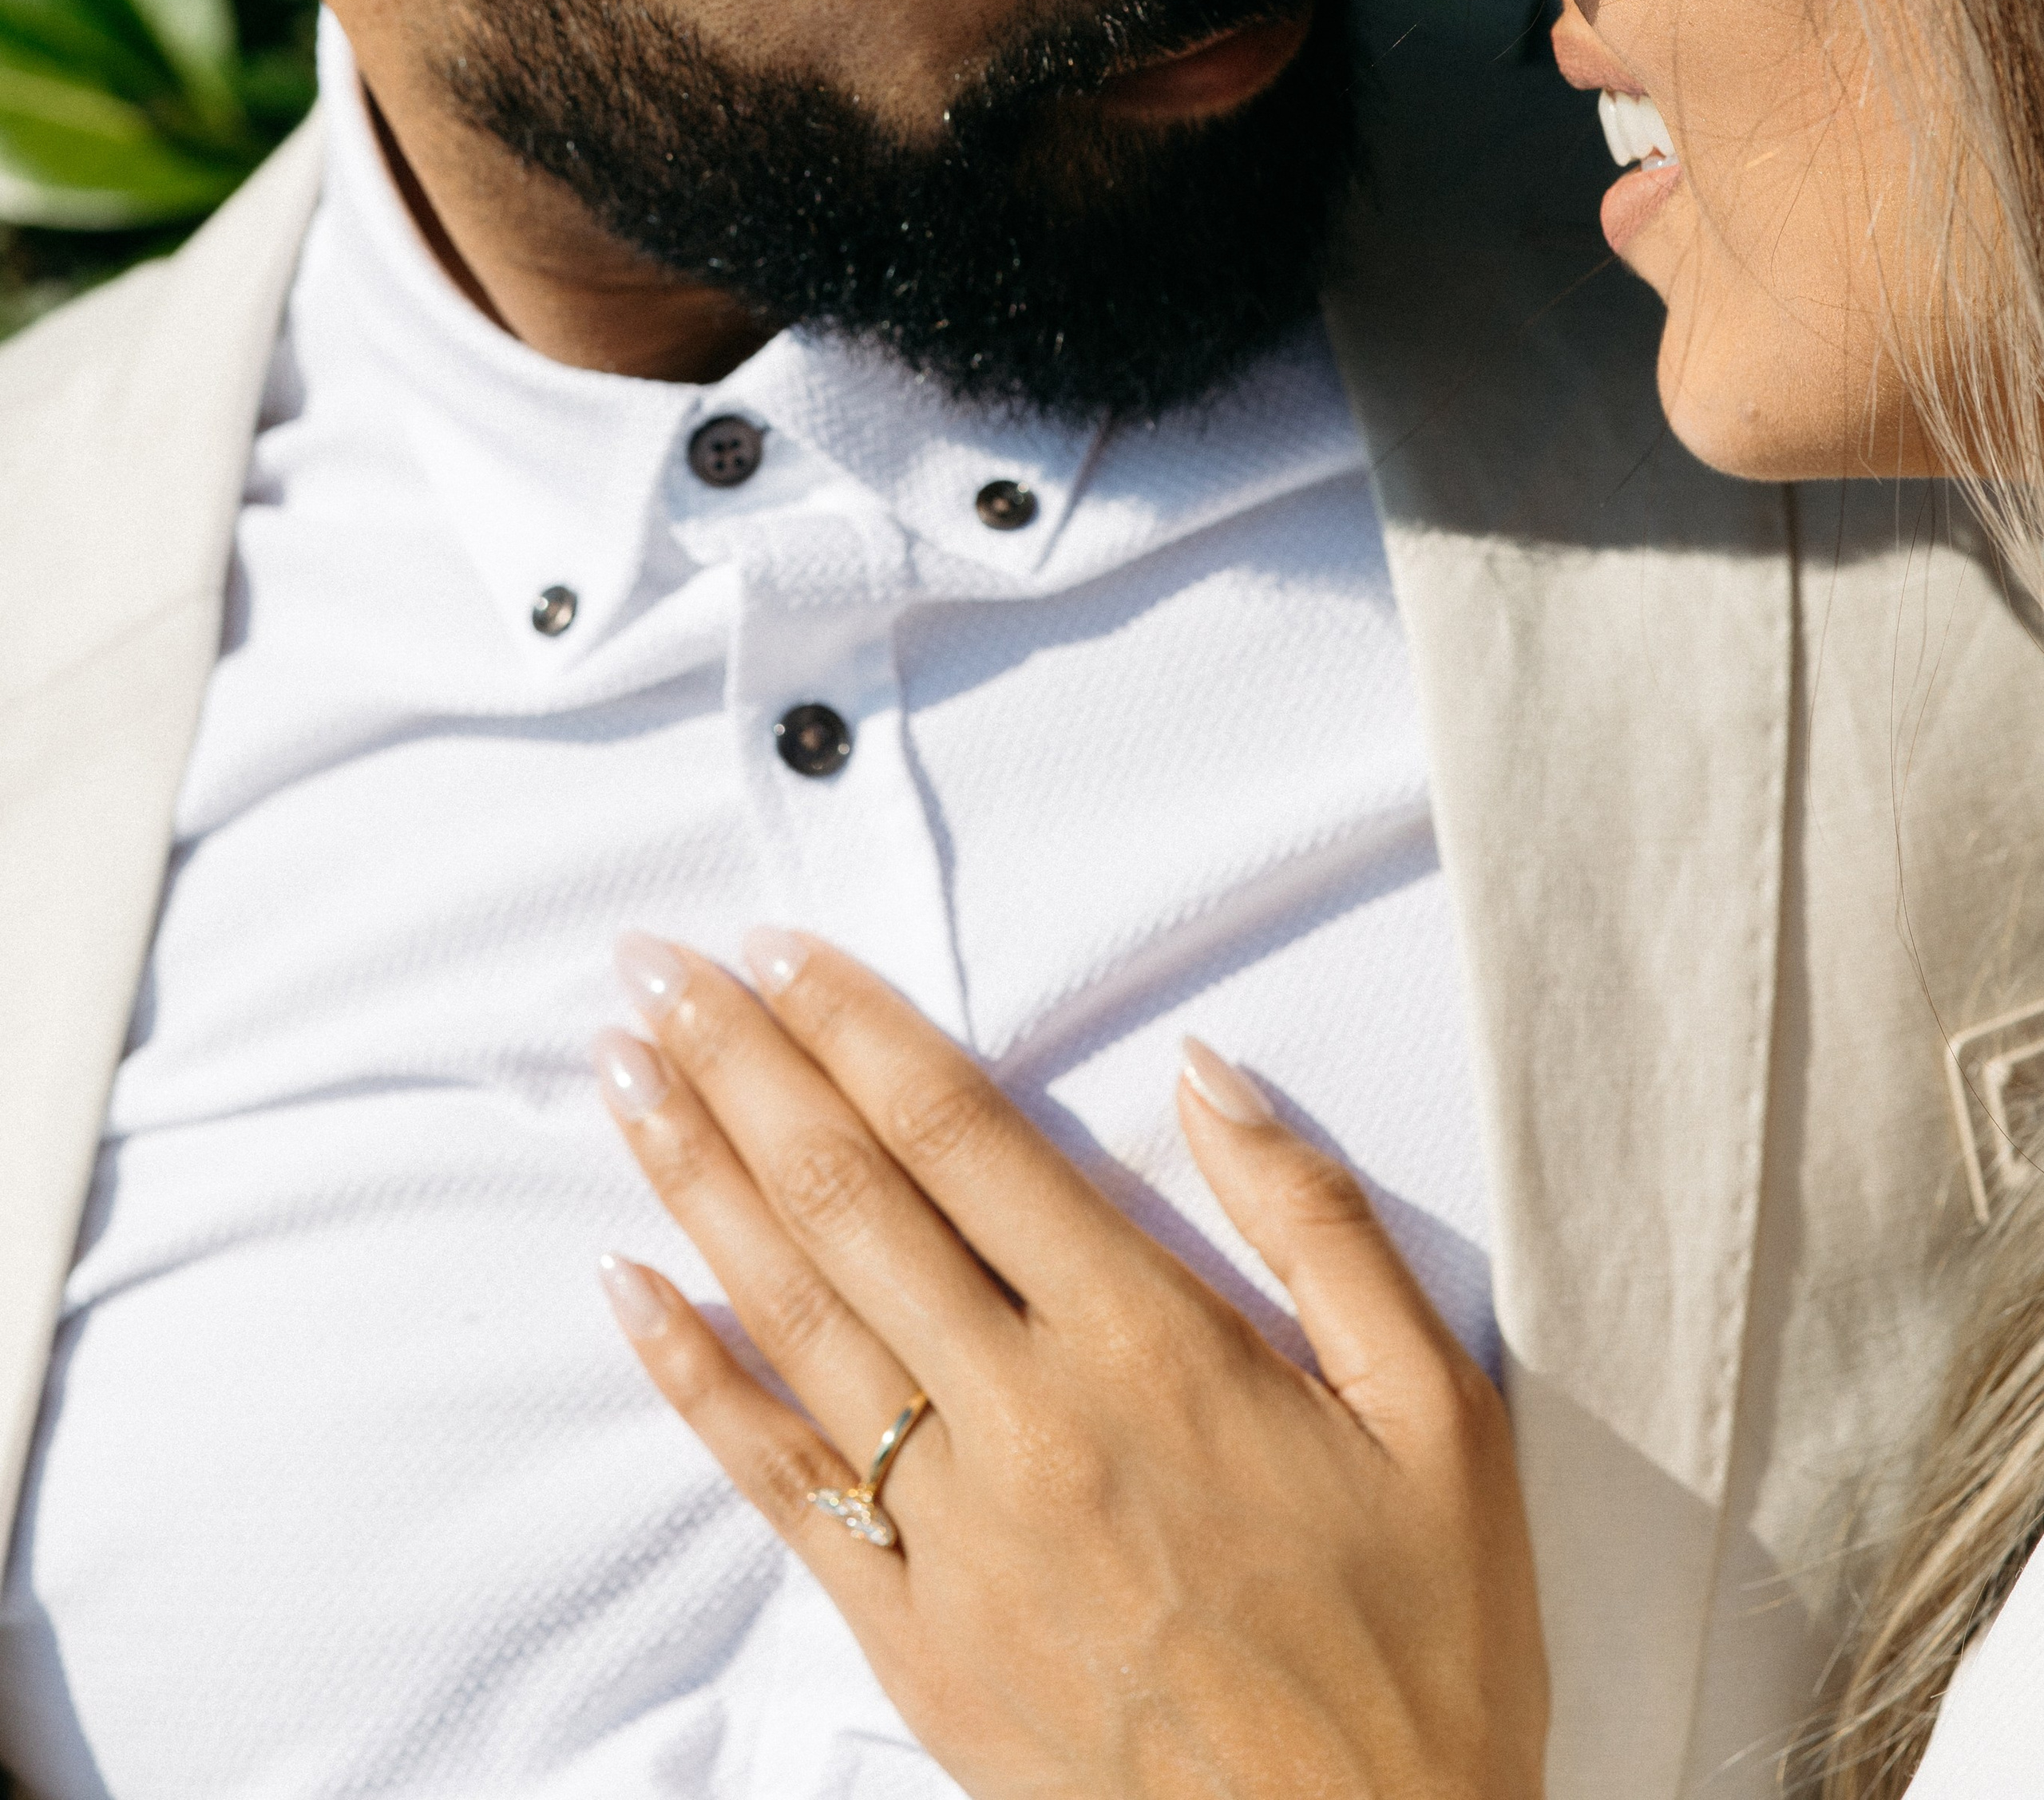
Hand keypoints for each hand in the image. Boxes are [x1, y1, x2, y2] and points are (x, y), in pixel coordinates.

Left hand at [593, 932, 1545, 1799]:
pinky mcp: (912, 1637)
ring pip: (789, 1312)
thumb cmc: (1417, 1648)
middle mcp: (1027, 1416)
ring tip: (623, 1071)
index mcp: (1150, 1340)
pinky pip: (776, 1482)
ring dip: (695, 1177)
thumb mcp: (1436, 1413)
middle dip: (740, 1064)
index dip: (853, 1026)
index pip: (958, 1134)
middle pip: (847, 1196)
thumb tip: (1210, 1076)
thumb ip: (1316, 1222)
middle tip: (656, 968)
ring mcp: (953, 1532)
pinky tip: (626, 1288)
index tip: (777, 950)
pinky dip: (690, 1379)